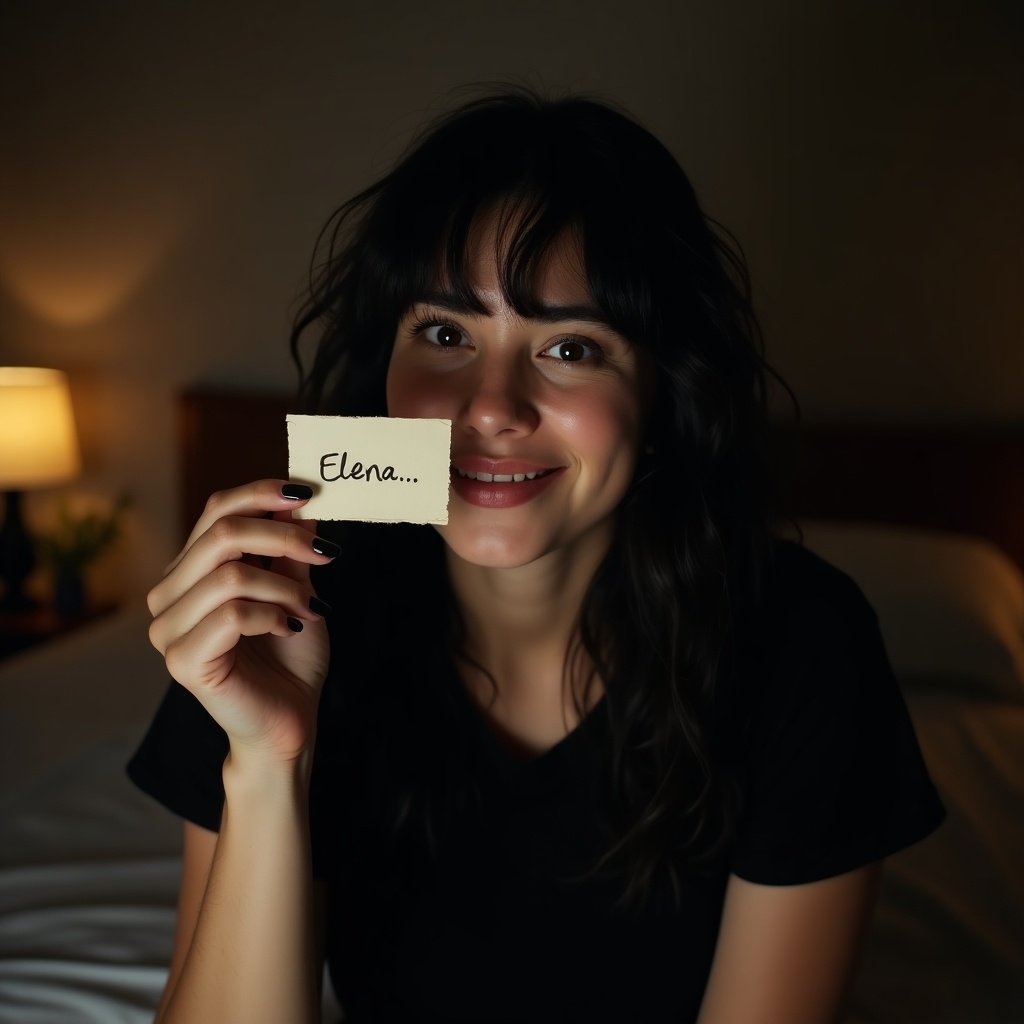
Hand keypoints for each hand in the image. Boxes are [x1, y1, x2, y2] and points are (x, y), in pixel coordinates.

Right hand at [147, 480, 334, 764]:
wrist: (290, 719)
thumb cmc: (290, 655)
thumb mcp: (296, 589)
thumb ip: (289, 549)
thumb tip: (298, 501)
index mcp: (191, 570)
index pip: (216, 510)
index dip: (261, 494)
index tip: (307, 494)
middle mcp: (169, 594)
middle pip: (221, 534)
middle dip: (283, 536)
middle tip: (326, 552)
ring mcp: (168, 628)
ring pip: (230, 575)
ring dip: (285, 587)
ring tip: (309, 608)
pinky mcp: (182, 660)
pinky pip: (233, 615)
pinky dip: (273, 615)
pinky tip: (290, 628)